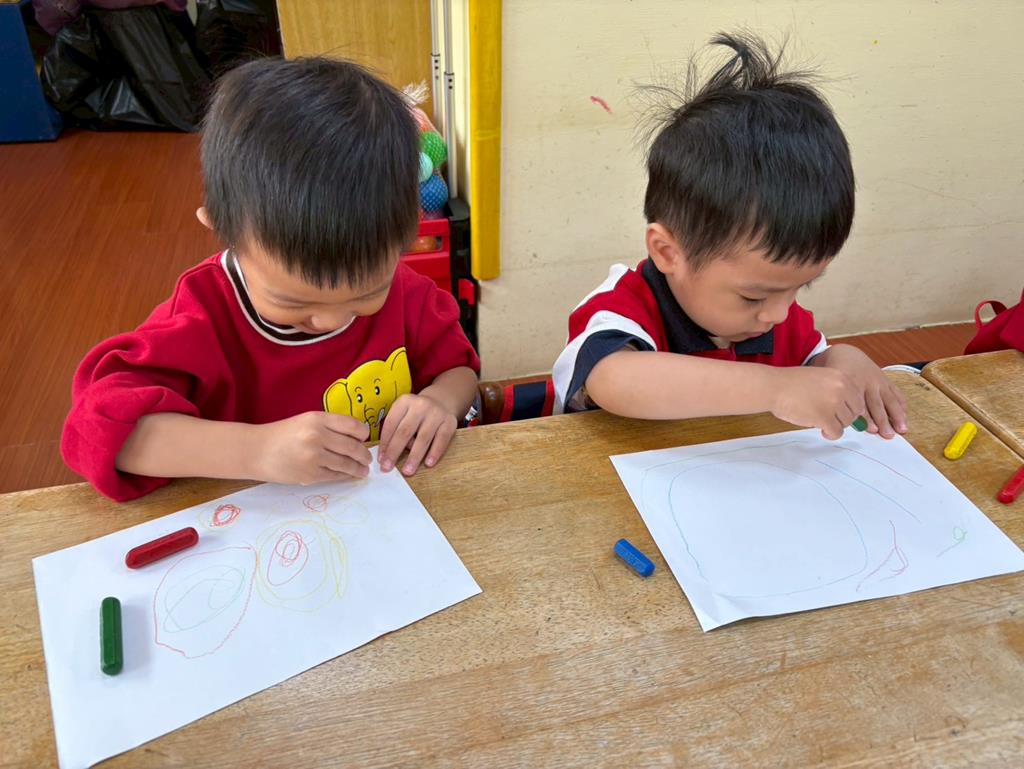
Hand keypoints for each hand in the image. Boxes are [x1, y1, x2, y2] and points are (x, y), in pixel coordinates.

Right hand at [252, 412, 370, 483]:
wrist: (256, 451)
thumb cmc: (282, 435)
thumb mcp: (306, 421)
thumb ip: (329, 426)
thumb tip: (356, 438)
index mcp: (317, 419)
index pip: (352, 425)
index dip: (363, 433)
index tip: (365, 438)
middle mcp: (317, 436)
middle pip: (353, 446)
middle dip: (364, 455)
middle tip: (367, 458)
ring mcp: (314, 457)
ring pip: (346, 464)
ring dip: (358, 468)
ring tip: (363, 470)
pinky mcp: (310, 475)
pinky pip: (335, 475)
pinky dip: (344, 476)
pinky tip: (348, 475)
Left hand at [378, 393, 457, 474]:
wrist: (442, 401)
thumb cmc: (416, 414)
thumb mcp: (404, 414)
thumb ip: (395, 430)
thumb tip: (385, 456)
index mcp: (404, 402)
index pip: (391, 424)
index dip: (385, 443)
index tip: (381, 460)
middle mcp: (420, 405)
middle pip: (405, 432)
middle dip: (395, 452)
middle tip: (388, 468)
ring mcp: (436, 413)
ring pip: (423, 438)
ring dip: (414, 457)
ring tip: (408, 471)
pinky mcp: (450, 422)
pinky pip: (441, 440)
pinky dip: (434, 453)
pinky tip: (428, 464)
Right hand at [770, 366, 866, 439]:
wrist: (773, 387)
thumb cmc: (791, 384)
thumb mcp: (820, 378)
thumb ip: (835, 389)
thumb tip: (848, 410)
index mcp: (841, 377)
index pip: (857, 399)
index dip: (849, 408)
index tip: (839, 412)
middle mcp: (841, 388)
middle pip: (854, 412)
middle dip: (843, 418)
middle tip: (829, 418)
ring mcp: (833, 403)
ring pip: (846, 423)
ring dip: (835, 426)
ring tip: (822, 423)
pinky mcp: (823, 417)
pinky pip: (836, 432)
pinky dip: (830, 434)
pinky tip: (822, 430)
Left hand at [812, 345, 907, 438]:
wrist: (845, 354)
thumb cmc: (835, 373)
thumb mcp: (830, 384)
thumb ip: (833, 402)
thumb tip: (832, 423)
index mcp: (851, 383)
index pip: (860, 404)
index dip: (867, 417)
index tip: (872, 430)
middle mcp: (867, 382)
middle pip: (876, 404)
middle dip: (883, 420)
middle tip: (888, 434)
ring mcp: (878, 380)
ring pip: (889, 399)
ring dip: (896, 416)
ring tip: (901, 429)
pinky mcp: (885, 380)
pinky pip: (895, 393)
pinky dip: (901, 405)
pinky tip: (904, 416)